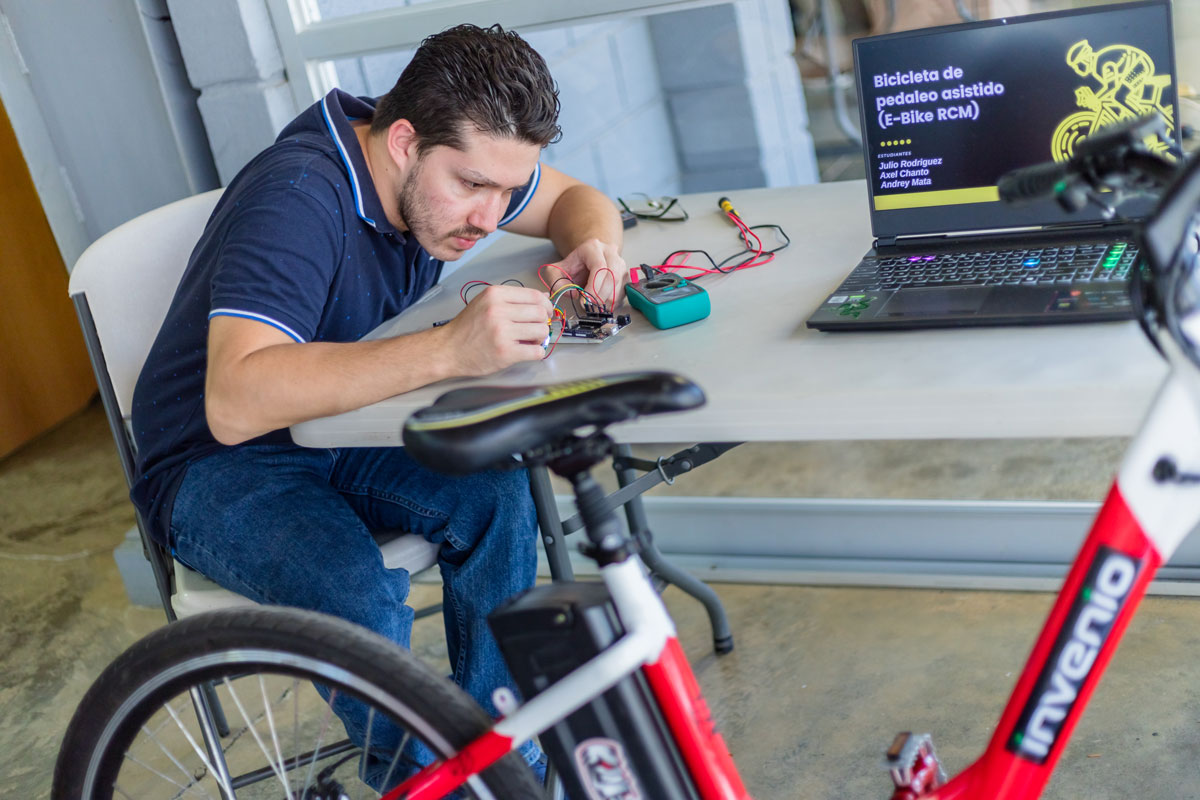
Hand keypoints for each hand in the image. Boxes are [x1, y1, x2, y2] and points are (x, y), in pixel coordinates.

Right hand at [438, 285, 554, 375]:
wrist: (448, 350)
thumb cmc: (467, 329)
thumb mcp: (486, 303)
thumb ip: (511, 299)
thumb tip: (543, 298)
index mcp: (495, 295)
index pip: (535, 295)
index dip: (546, 305)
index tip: (546, 312)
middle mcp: (498, 310)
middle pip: (540, 313)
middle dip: (544, 322)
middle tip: (538, 329)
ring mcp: (502, 332)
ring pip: (541, 331)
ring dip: (541, 338)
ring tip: (531, 341)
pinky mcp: (505, 352)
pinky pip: (536, 351)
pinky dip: (537, 352)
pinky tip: (528, 351)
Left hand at [544, 238, 627, 309]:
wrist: (585, 261)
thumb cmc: (573, 266)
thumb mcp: (556, 271)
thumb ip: (557, 282)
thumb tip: (574, 294)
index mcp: (593, 247)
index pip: (599, 267)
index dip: (593, 286)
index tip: (584, 300)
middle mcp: (610, 252)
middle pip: (612, 276)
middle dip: (600, 296)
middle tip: (590, 307)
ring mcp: (620, 263)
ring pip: (619, 285)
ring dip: (607, 300)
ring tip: (593, 306)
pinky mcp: (625, 275)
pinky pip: (622, 291)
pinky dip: (612, 301)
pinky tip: (601, 303)